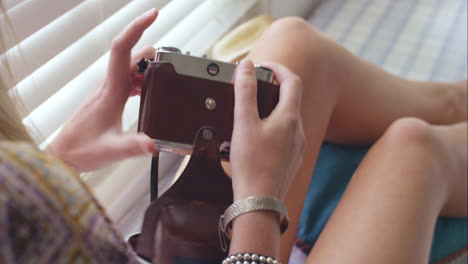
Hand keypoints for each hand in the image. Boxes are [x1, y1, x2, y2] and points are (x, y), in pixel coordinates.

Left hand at [48, 9, 158, 171]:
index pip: (122, 49)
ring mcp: (108, 90)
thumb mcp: (112, 149)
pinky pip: (127, 78)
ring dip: (147, 65)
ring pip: (129, 65)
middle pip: (130, 54)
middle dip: (151, 50)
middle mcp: (109, 85)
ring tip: (164, 76)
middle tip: (171, 61)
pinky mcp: (108, 97)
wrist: (64, 154)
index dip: (137, 28)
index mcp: (111, 91)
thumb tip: (155, 145)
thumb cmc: (82, 149)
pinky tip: (148, 90)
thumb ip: (135, 146)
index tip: (153, 15)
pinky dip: (141, 77)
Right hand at [230, 60, 304, 200]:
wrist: (259, 201)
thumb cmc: (251, 164)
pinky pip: (286, 136)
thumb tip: (247, 66)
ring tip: (251, 114)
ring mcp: (296, 146)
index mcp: (289, 117)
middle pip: (290, 99)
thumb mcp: (243, 123)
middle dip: (273, 88)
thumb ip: (245, 92)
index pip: (291, 80)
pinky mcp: (292, 159)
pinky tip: (257, 138)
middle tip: (254, 87)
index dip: (278, 68)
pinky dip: (273, 128)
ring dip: (273, 109)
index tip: (263, 66)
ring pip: (288, 118)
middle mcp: (298, 130)